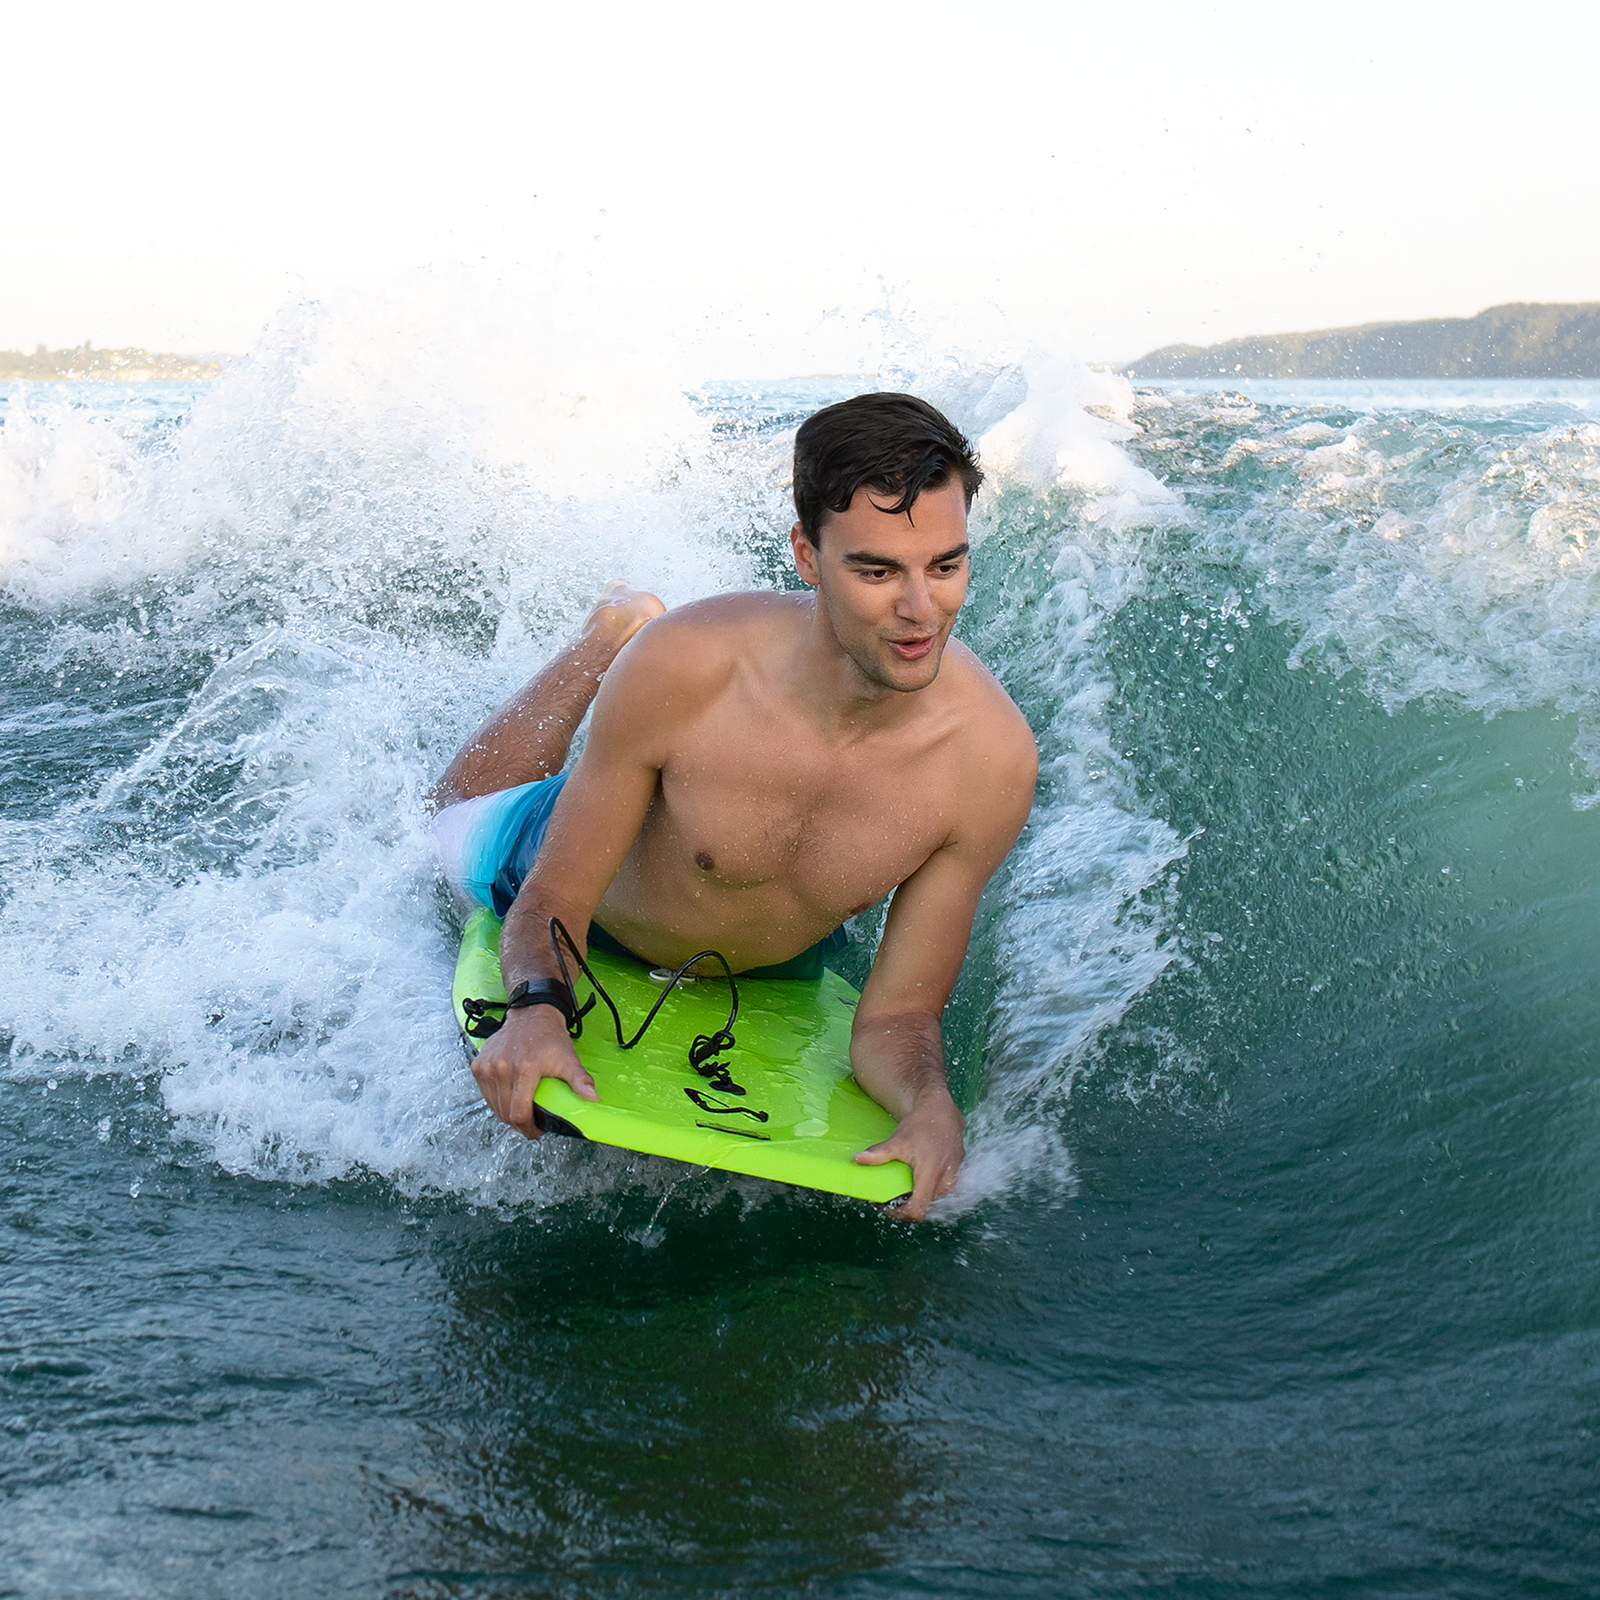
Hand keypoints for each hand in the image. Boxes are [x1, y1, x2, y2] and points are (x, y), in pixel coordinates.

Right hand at [471, 1003, 598, 1137]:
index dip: (528, 1128)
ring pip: (494, 1106)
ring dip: (506, 1113)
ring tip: (521, 1109)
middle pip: (505, 1113)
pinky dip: (496, 1100)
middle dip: (519, 1123)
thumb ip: (580, 1080)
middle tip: (531, 1122)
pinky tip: (509, 1096)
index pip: (518, 1113)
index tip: (536, 1130)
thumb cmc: (549, 1038)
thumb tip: (592, 1098)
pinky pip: (486, 1094)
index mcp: (523, 1069)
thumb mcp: (568, 1059)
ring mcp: (487, 1067)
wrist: (531, 1016)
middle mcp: (501, 1068)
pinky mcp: (479, 1065)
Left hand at [853, 1088, 964, 1219]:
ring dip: (919, 1197)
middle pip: (925, 1206)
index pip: (918, 1210)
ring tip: (903, 1186)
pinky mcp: (957, 1172)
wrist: (942, 1110)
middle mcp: (946, 1179)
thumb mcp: (899, 1140)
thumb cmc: (921, 1124)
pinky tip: (917, 1178)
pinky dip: (928, 1188)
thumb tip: (857, 1159)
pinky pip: (941, 1189)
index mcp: (932, 1174)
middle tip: (891, 1196)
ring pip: (934, 1199)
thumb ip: (880, 1153)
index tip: (888, 1207)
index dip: (901, 1214)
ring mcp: (954, 1176)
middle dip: (907, 1205)